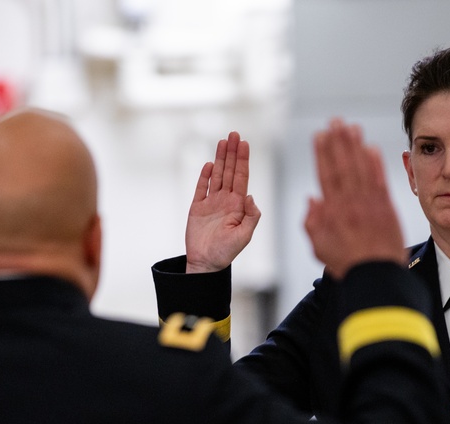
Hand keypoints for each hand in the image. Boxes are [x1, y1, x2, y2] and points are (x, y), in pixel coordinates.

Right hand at [185, 131, 261, 273]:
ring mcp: (211, 203)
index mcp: (238, 205)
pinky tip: (209, 164)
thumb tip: (251, 196)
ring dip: (220, 159)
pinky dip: (204, 176)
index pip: (242, 177)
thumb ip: (252, 216)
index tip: (244, 144)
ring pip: (217, 175)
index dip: (243, 160)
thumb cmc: (226, 252)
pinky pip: (201, 188)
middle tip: (234, 134)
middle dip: (232, 153)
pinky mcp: (197, 207)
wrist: (205, 263)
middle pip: (230, 171)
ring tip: (223, 141)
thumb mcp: (245, 235)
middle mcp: (226, 200)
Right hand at [304, 119, 407, 279]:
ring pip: (361, 169)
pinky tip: (372, 148)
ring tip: (351, 127)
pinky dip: (376, 164)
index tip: (319, 135)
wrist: (377, 278)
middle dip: (338, 142)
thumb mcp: (320, 248)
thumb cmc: (348, 266)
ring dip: (356, 146)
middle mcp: (350, 204)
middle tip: (335, 121)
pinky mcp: (387, 208)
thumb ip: (313, 223)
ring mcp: (370, 205)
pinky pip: (380, 181)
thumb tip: (312, 200)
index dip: (322, 154)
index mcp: (332, 213)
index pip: (325, 176)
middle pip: (342, 167)